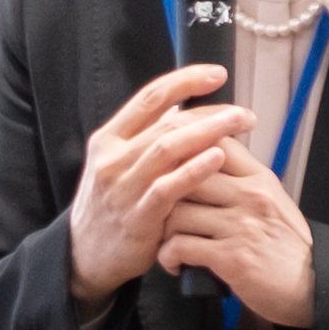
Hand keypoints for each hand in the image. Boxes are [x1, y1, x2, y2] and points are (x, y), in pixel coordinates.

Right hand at [65, 65, 246, 306]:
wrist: (84, 255)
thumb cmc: (111, 206)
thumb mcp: (116, 165)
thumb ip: (144, 138)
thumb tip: (179, 108)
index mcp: (108, 139)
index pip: (149, 98)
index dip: (185, 81)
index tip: (217, 74)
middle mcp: (113, 159)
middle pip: (166, 123)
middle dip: (210, 112)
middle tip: (244, 112)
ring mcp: (123, 187)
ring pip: (168, 149)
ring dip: (209, 132)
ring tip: (241, 124)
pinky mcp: (137, 216)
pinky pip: (169, 187)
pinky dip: (195, 170)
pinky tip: (219, 158)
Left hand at [162, 135, 316, 324]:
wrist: (312, 285)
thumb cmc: (286, 246)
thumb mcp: (272, 202)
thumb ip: (242, 183)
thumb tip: (205, 166)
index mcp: (259, 179)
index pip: (217, 144)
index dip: (186, 150)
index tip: (171, 169)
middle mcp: (249, 196)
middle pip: (187, 175)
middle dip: (164, 193)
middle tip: (158, 211)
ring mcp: (240, 226)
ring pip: (177, 212)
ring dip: (162, 229)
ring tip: (166, 241)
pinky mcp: (230, 257)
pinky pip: (180, 246)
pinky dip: (168, 256)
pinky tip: (174, 263)